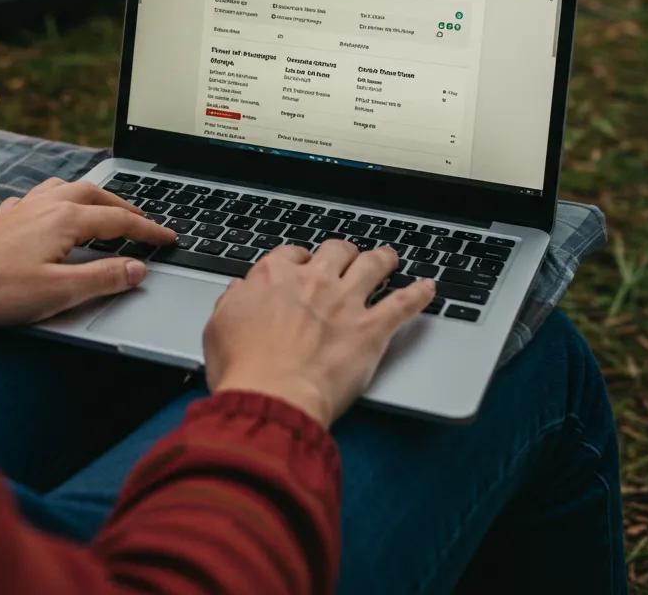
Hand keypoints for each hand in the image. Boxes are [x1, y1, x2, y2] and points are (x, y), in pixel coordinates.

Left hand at [0, 178, 176, 326]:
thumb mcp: (58, 292)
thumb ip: (102, 278)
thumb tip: (137, 268)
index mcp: (65, 219)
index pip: (119, 221)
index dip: (148, 230)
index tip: (168, 238)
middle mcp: (46, 205)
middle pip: (96, 196)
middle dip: (124, 207)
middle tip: (143, 221)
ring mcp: (23, 208)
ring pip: (67, 189)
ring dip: (92, 196)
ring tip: (104, 207)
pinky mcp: (3, 218)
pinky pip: (38, 197)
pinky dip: (57, 199)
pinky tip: (50, 210)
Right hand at [204, 241, 434, 426]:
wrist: (273, 396)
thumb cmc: (243, 368)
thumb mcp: (218, 326)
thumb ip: (232, 301)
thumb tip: (239, 291)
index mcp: (274, 276)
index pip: (292, 253)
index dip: (300, 259)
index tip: (304, 266)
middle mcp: (313, 281)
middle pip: (336, 250)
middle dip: (343, 253)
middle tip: (348, 258)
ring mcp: (345, 302)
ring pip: (373, 265)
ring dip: (383, 259)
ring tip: (389, 258)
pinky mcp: (371, 329)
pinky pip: (403, 303)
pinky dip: (419, 294)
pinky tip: (429, 288)